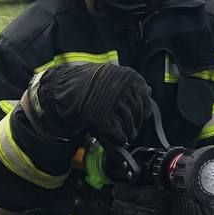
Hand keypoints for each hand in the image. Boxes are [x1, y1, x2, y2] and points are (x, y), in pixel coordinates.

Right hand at [22, 63, 150, 142]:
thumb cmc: (86, 82)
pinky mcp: (105, 119)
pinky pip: (118, 132)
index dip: (144, 110)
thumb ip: (129, 83)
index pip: (145, 98)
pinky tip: (119, 139)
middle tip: (133, 129)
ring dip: (130, 132)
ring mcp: (115, 104)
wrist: (64, 90)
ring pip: (130, 124)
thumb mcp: (110, 75)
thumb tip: (149, 90)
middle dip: (137, 123)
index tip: (142, 116)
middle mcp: (124, 89)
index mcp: (129, 77)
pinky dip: (120, 138)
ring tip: (127, 136)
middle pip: (138, 112)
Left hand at [112, 184, 213, 214]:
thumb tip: (132, 181)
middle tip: (125, 202)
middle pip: (118, 207)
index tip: (123, 190)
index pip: (122, 192)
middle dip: (120, 203)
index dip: (122, 190)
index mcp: (151, 198)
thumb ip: (149, 184)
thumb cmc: (189, 206)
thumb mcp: (169, 187)